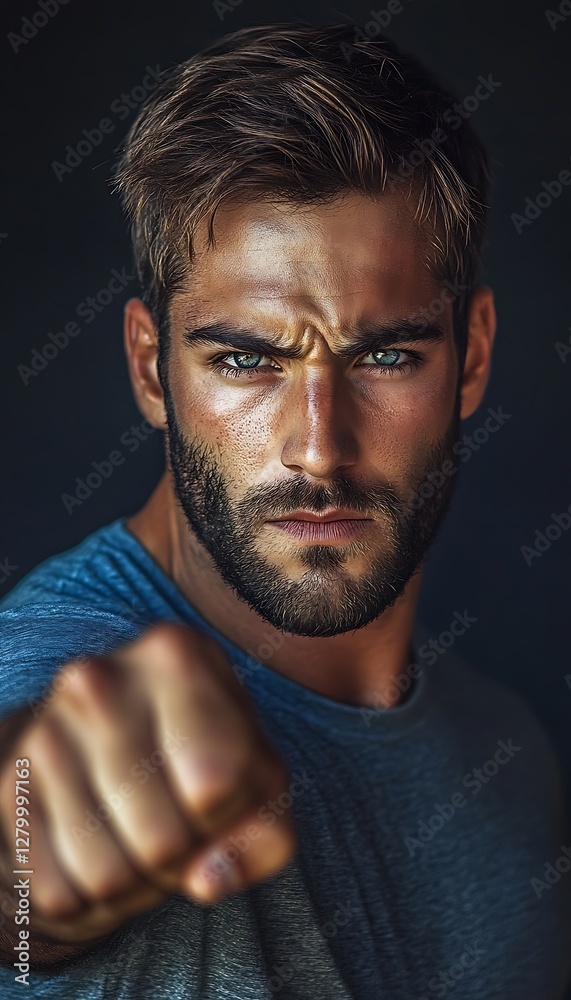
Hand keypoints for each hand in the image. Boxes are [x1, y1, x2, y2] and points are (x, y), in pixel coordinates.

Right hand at [0, 623, 294, 942]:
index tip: (223, 799)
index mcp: (176, 654)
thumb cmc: (204, 761)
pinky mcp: (11, 782)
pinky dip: (90, 896)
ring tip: (143, 840)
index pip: (216, 784)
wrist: (109, 745)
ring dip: (137, 885)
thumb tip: (209, 879)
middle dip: (183, 861)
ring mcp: (46, 729)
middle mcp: (100, 680)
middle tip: (183, 833)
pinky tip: (102, 848)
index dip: (231, 820)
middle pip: (163, 840)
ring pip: (108, 874)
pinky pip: (59, 888)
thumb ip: (263, 836)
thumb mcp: (258, 785)